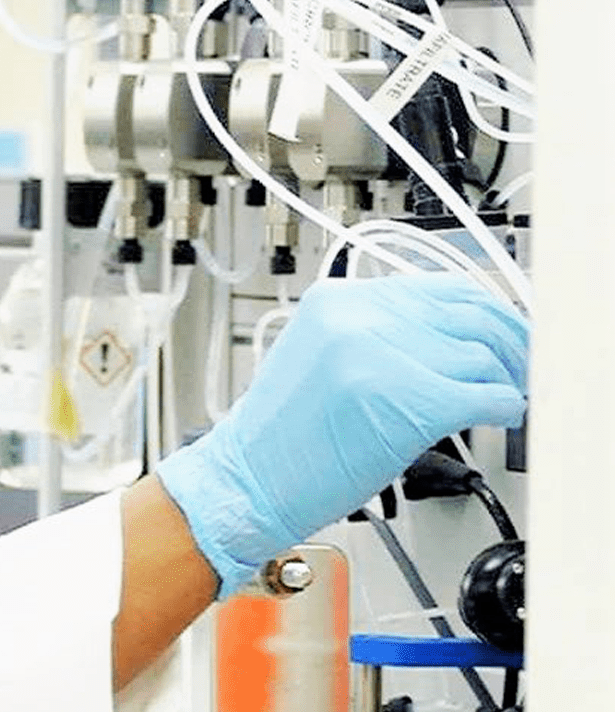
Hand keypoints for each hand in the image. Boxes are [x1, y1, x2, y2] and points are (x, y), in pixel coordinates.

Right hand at [155, 273, 528, 597]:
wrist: (245, 481)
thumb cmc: (282, 436)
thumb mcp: (321, 356)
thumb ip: (379, 333)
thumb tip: (451, 335)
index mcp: (338, 300)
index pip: (441, 287)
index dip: (487, 311)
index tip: (505, 334)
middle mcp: (358, 317)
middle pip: (471, 314)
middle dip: (510, 342)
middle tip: (522, 367)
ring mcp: (380, 356)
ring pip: (484, 355)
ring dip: (509, 380)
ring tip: (507, 399)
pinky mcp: (406, 401)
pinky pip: (487, 395)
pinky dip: (507, 408)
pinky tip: (501, 418)